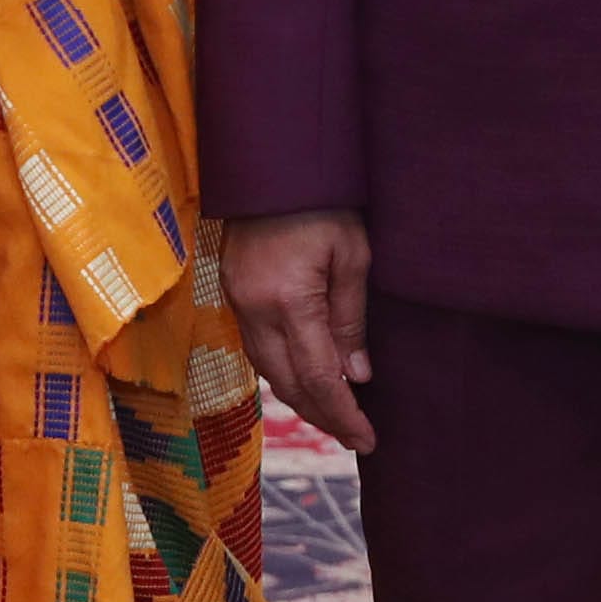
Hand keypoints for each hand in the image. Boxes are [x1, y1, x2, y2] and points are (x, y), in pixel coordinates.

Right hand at [223, 208, 374, 452]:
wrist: (272, 163)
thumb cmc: (323, 202)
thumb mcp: (353, 256)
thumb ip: (351, 319)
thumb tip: (356, 376)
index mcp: (289, 301)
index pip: (318, 377)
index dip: (343, 413)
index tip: (368, 438)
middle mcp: (255, 310)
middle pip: (287, 384)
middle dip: (322, 416)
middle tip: (356, 438)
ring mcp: (237, 302)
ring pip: (267, 371)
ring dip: (300, 399)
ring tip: (334, 417)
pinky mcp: (232, 292)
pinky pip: (256, 349)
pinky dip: (282, 372)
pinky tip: (303, 380)